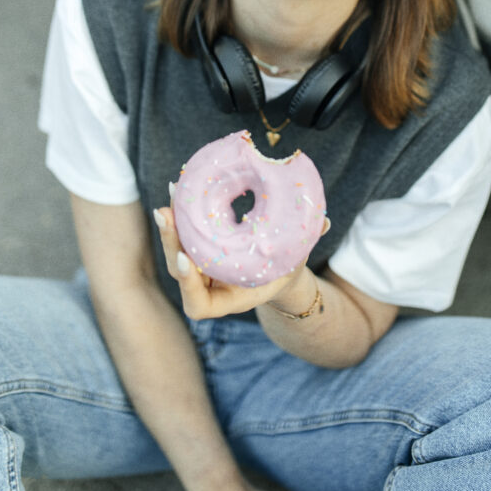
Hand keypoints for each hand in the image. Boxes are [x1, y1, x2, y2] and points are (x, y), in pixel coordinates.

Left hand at [153, 205, 318, 319]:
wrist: (275, 273)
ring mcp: (201, 267)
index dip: (188, 285)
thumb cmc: (285, 270)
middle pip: (178, 270)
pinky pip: (183, 233)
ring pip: (176, 249)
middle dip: (170, 243)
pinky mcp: (198, 248)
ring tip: (171, 194)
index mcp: (230, 298)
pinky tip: (179, 187)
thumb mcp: (297, 260)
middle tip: (166, 215)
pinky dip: (180, 213)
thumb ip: (308, 242)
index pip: (198, 304)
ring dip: (170, 224)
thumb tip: (324, 222)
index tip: (185, 261)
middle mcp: (210, 285)